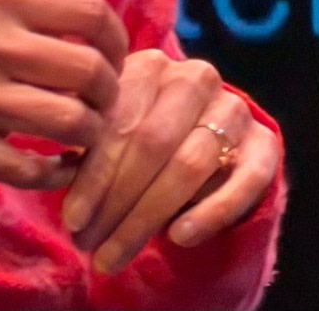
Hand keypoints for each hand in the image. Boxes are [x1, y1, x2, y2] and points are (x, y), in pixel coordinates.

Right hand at [0, 0, 127, 189]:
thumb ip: (17, 5)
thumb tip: (77, 16)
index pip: (87, 10)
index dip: (116, 37)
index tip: (115, 54)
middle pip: (88, 71)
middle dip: (108, 92)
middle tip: (102, 100)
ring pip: (69, 122)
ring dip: (88, 134)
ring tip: (81, 133)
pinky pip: (30, 168)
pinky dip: (56, 172)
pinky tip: (55, 164)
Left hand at [61, 49, 280, 273]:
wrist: (209, 135)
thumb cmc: (143, 136)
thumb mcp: (114, 131)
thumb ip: (88, 149)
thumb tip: (53, 177)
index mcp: (150, 65)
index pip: (119, 122)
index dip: (94, 175)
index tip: (72, 220)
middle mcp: (194, 78)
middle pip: (153, 143)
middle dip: (118, 202)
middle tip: (92, 246)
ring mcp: (233, 109)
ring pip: (191, 164)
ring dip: (149, 216)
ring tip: (118, 252)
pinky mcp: (265, 143)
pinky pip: (244, 180)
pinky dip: (211, 211)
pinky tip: (178, 237)